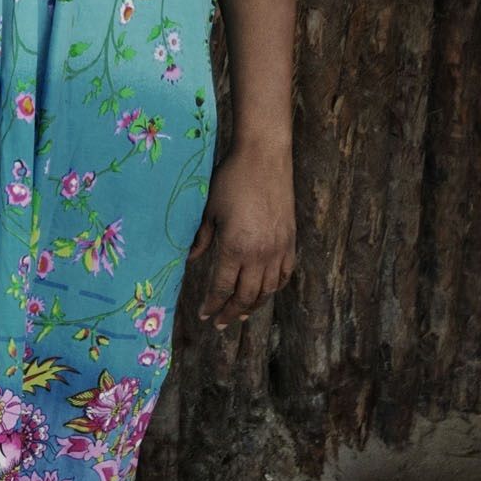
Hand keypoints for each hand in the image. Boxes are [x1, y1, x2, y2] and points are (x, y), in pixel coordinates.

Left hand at [189, 146, 295, 326]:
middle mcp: (260, 254)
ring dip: (252, 306)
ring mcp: (278, 249)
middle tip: (219, 323)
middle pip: (245, 297)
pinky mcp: (290, 240)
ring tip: (240, 313)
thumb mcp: (209, 210)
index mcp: (235, 248)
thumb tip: (190, 261)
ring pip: (267, 290)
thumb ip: (200, 239)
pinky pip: (284, 274)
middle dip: (230, 313)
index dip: (211, 305)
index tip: (204, 316)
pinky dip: (274, 288)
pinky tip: (264, 291)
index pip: (222, 288)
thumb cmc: (231, 179)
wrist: (263, 156)